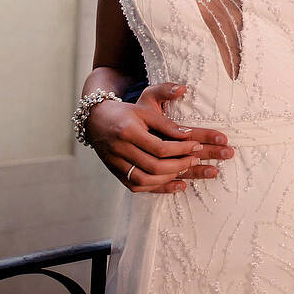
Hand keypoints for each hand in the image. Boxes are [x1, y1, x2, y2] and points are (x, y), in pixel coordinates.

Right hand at [85, 82, 233, 192]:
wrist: (96, 120)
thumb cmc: (125, 112)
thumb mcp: (145, 106)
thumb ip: (166, 119)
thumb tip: (190, 132)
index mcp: (128, 131)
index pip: (159, 147)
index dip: (181, 148)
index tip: (197, 145)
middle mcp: (120, 151)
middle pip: (154, 166)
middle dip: (179, 164)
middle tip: (197, 158)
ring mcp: (116, 165)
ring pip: (145, 180)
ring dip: (170, 177)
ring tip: (189, 168)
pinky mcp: (116, 174)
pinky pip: (138, 187)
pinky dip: (159, 188)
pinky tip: (179, 185)